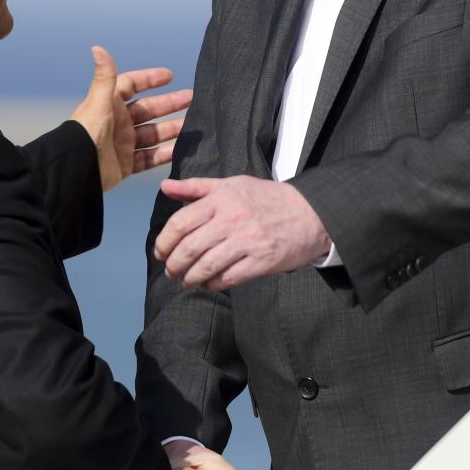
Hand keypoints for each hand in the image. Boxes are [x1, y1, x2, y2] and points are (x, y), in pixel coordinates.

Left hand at [71, 46, 191, 191]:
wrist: (76, 170)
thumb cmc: (85, 133)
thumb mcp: (98, 102)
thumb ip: (105, 77)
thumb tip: (98, 47)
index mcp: (110, 105)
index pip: (132, 85)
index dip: (149, 79)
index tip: (170, 75)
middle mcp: (117, 123)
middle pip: (148, 110)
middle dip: (169, 103)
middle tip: (191, 98)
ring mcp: (122, 144)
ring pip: (152, 134)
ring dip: (171, 129)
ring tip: (192, 124)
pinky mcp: (124, 165)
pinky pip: (149, 158)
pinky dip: (164, 154)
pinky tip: (180, 150)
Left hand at [155, 175, 331, 289]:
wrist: (309, 212)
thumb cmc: (266, 198)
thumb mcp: (231, 184)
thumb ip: (196, 188)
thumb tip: (164, 188)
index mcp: (222, 198)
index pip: (180, 222)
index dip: (164, 241)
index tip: (160, 252)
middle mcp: (232, 219)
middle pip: (190, 247)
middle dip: (173, 264)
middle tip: (170, 271)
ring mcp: (247, 241)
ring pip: (206, 266)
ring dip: (190, 278)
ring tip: (185, 281)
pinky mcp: (261, 261)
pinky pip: (228, 278)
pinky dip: (212, 284)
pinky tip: (208, 283)